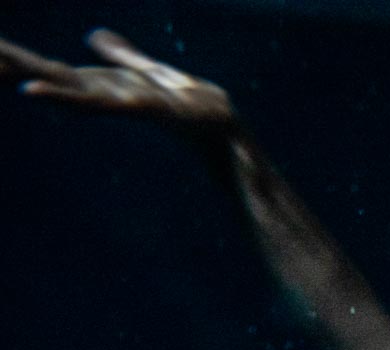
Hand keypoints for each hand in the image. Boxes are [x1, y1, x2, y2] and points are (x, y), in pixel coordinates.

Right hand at [0, 29, 235, 130]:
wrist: (228, 131)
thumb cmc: (193, 105)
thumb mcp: (152, 71)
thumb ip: (122, 55)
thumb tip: (91, 37)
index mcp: (103, 84)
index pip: (51, 68)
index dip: (15, 57)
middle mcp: (104, 95)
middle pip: (48, 74)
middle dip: (10, 63)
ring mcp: (117, 103)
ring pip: (61, 86)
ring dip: (23, 76)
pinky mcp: (137, 108)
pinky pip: (94, 101)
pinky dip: (62, 96)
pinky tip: (31, 93)